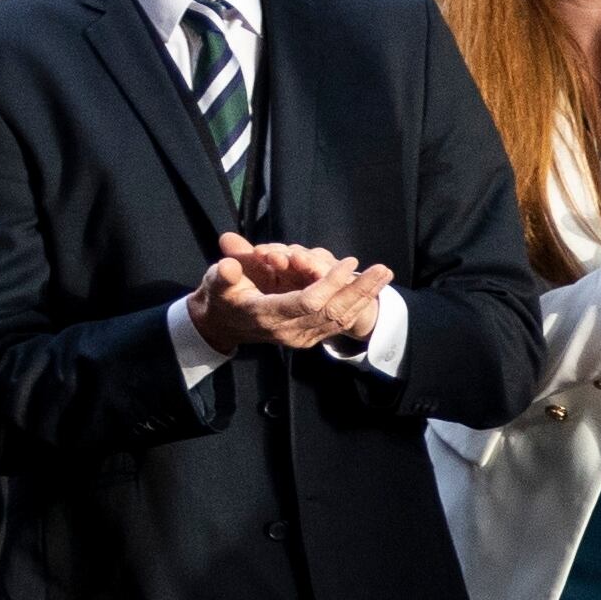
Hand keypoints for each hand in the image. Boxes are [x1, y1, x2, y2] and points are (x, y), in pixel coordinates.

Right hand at [188, 230, 393, 352]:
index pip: (308, 301)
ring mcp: (301, 336)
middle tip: (382, 270)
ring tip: (384, 275)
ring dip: (364, 297)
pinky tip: (372, 290)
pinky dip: (357, 306)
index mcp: (268, 315)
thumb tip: (228, 264)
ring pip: (340, 319)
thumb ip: (224, 274)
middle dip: (359, 290)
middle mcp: (289, 330)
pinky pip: (338, 323)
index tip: (349, 263)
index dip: (330, 283)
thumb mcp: (216, 282)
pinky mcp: (309, 336)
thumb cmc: (220, 296)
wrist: (222, 325)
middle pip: (332, 312)